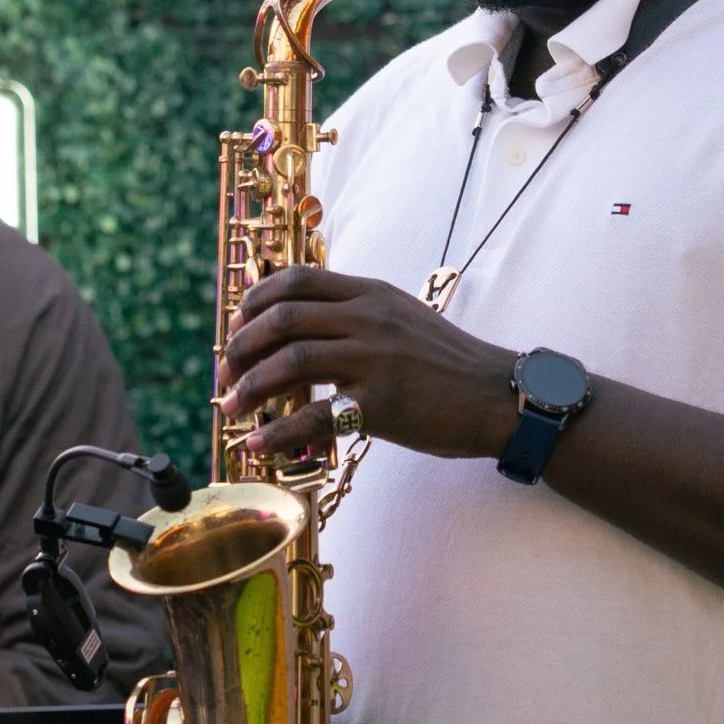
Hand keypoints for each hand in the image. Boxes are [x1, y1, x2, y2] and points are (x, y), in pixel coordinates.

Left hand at [222, 265, 516, 469]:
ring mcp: (375, 358)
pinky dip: (278, 431)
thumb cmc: (446, 364)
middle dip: (241, 347)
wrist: (498, 395)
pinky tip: (258, 443)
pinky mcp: (382, 403)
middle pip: (283, 318)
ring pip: (291, 361)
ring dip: (250, 386)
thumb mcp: (401, 318)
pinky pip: (316, 416)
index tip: (236, 328)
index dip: (255, 301)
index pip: (296, 280)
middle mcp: (368, 317)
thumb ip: (355, 315)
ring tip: (231, 408)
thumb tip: (300, 327)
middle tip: (225, 373)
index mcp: (370, 292)